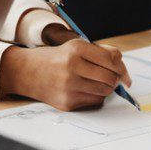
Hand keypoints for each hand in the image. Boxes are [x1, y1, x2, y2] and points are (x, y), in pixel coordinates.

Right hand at [0, 39, 131, 109]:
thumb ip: (101, 52)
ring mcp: (68, 86)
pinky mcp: (67, 102)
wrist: (27, 72)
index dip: (121, 66)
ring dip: (107, 88)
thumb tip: (122, 66)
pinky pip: (95, 101)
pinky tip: (87, 89)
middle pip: (110, 77)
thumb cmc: (57, 58)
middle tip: (114, 78)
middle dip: (116, 78)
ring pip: (105, 91)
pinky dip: (96, 96)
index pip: (111, 59)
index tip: (123, 71)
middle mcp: (72, 67)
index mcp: (76, 49)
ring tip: (99, 82)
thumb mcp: (76, 47)